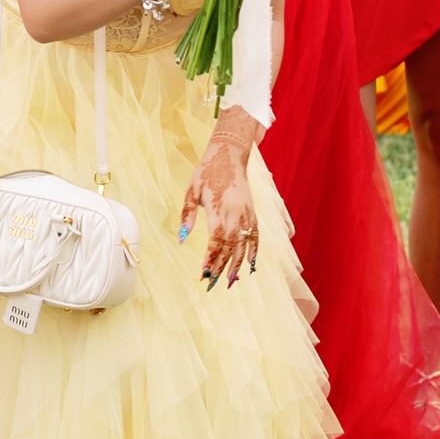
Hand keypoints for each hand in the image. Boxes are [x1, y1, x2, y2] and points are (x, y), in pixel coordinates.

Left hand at [178, 108, 258, 283]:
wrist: (229, 155)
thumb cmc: (206, 172)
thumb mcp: (191, 191)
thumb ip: (188, 215)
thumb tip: (183, 238)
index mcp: (219, 207)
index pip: (217, 240)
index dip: (211, 258)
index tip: (203, 273)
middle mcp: (236, 212)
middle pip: (231, 246)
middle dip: (222, 266)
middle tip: (212, 283)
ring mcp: (247, 212)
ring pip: (244, 244)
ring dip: (238, 264)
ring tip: (231, 282)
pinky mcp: (253, 212)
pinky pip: (256, 235)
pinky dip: (254, 251)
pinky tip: (250, 266)